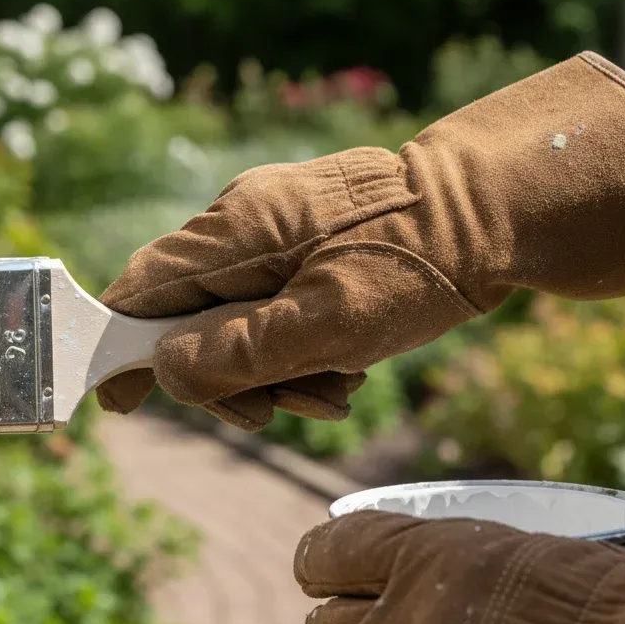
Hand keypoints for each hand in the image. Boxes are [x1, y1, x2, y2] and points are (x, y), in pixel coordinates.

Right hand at [97, 51, 624, 430]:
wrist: (502, 208)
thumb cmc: (419, 264)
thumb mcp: (328, 324)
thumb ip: (238, 353)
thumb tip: (164, 371)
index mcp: (235, 231)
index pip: (141, 289)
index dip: (122, 350)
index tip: (122, 404)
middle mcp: (242, 221)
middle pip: (187, 315)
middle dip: (224, 376)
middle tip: (272, 415)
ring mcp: (275, 228)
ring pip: (235, 317)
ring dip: (270, 370)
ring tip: (333, 394)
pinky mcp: (306, 240)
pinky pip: (274, 304)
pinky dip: (297, 347)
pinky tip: (345, 370)